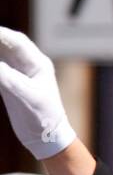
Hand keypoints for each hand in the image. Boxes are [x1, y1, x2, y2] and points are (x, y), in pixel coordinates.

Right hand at [0, 28, 75, 159]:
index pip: (16, 41)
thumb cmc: (44, 119)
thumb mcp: (26, 97)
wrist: (46, 140)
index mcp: (39, 64)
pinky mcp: (10, 84)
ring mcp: (19, 74)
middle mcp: (28, 65)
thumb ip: (6, 78)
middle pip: (5, 44)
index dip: (0, 34)